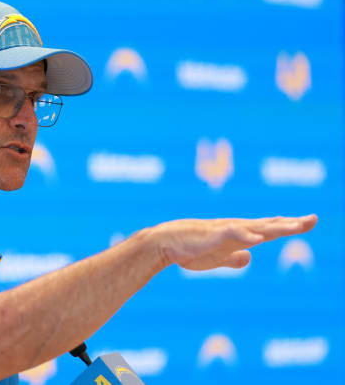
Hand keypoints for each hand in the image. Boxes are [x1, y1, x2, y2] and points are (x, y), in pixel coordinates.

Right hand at [152, 215, 317, 270]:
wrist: (165, 244)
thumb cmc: (188, 250)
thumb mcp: (216, 259)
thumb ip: (233, 258)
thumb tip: (249, 257)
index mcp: (238, 236)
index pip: (269, 229)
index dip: (289, 226)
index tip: (309, 222)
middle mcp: (236, 229)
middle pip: (269, 225)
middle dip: (291, 223)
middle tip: (313, 219)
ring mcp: (225, 230)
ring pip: (255, 227)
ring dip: (276, 227)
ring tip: (295, 227)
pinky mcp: (212, 234)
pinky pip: (233, 234)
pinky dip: (246, 235)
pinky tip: (259, 239)